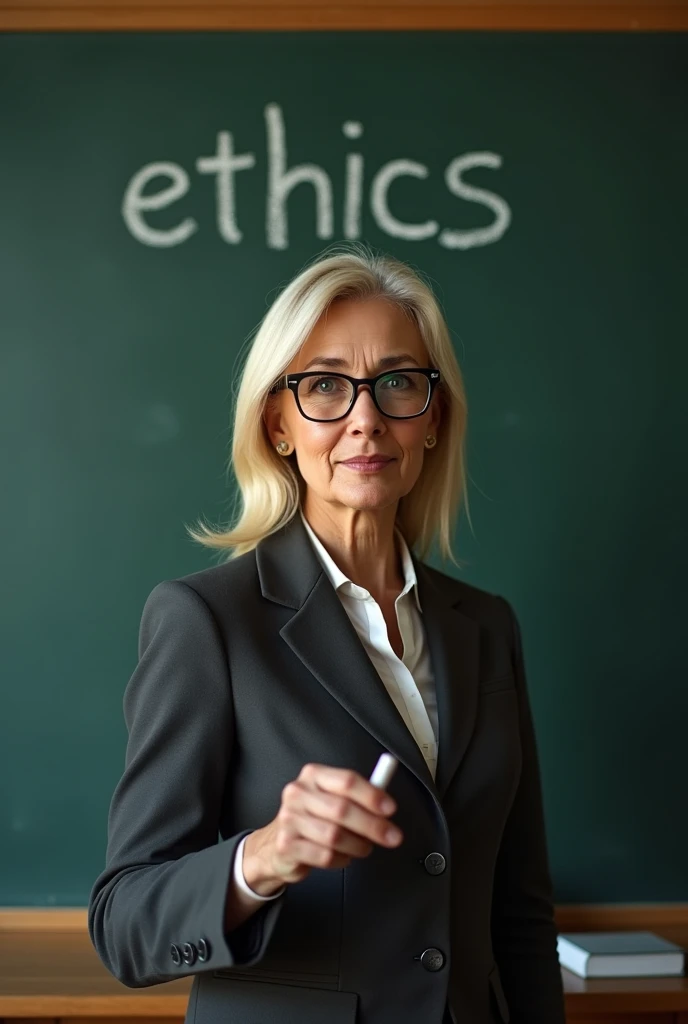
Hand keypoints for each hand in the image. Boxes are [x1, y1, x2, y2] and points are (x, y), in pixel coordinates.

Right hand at [243, 762, 403, 892]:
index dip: (371, 795)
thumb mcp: (331, 798)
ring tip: (364, 847)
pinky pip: (325, 856)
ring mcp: (289, 819)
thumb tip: (386, 804)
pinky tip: (344, 856)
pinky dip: (342, 859)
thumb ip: (358, 797)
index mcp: (313, 775)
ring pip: (334, 835)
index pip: (346, 781)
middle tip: (392, 836)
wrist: (276, 844)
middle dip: (373, 825)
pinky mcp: (287, 845)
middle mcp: (298, 793)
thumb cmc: (313, 818)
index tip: (390, 809)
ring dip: (358, 845)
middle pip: (342, 809)